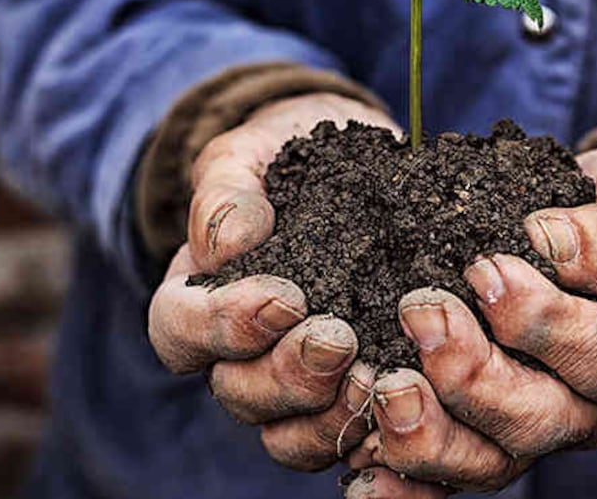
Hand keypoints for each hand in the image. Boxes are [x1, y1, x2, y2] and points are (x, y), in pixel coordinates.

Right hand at [147, 92, 399, 470]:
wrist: (353, 167)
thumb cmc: (284, 158)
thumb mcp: (248, 154)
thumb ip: (226, 191)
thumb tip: (230, 243)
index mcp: (198, 299)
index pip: (181, 332)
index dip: (223, 327)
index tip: (283, 298)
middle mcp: (241, 357)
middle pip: (240, 394)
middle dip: (288, 375)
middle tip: (338, 341)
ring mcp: (298, 387)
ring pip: (293, 437)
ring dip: (332, 416)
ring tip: (378, 380)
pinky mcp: (356, 396)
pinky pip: (358, 443)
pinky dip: (382, 438)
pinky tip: (415, 406)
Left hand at [345, 148, 596, 493]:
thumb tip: (549, 243)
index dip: (546, 324)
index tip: (488, 270)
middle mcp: (596, 413)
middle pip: (539, 423)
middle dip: (473, 376)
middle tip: (423, 312)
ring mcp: (536, 434)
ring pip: (487, 464)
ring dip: (431, 434)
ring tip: (387, 384)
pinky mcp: (482, 437)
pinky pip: (443, 479)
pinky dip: (402, 483)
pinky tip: (362, 475)